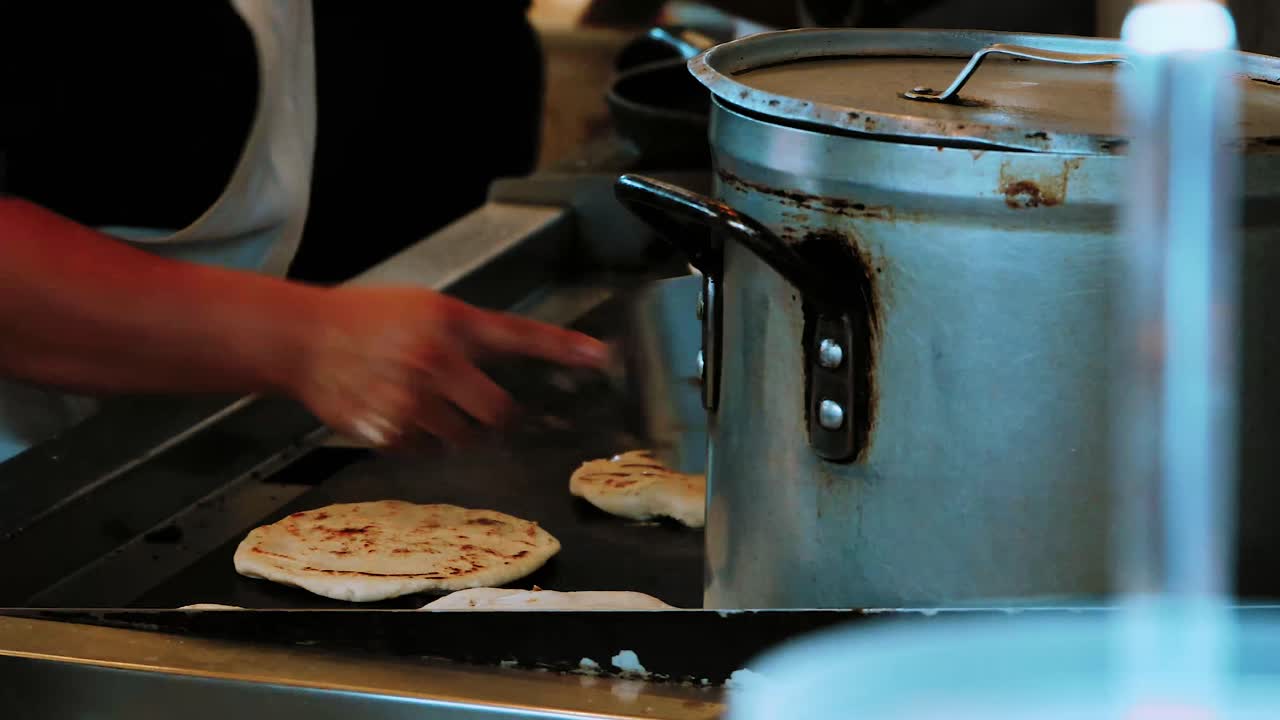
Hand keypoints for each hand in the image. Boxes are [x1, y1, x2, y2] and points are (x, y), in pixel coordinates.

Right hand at [293, 285, 609, 447]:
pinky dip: (418, 440)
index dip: (565, 348)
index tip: (603, 358)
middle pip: (499, 413)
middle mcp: (436, 360)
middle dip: (496, 418)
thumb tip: (512, 364)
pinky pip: (425, 451)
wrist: (305, 338)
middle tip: (479, 409)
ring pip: (462, 439)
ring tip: (421, 402)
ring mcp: (412, 399)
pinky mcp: (387, 430)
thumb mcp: (426, 309)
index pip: (520, 335)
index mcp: (451, 322)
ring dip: (453, 430)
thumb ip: (469, 334)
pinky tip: (394, 412)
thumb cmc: (369, 320)